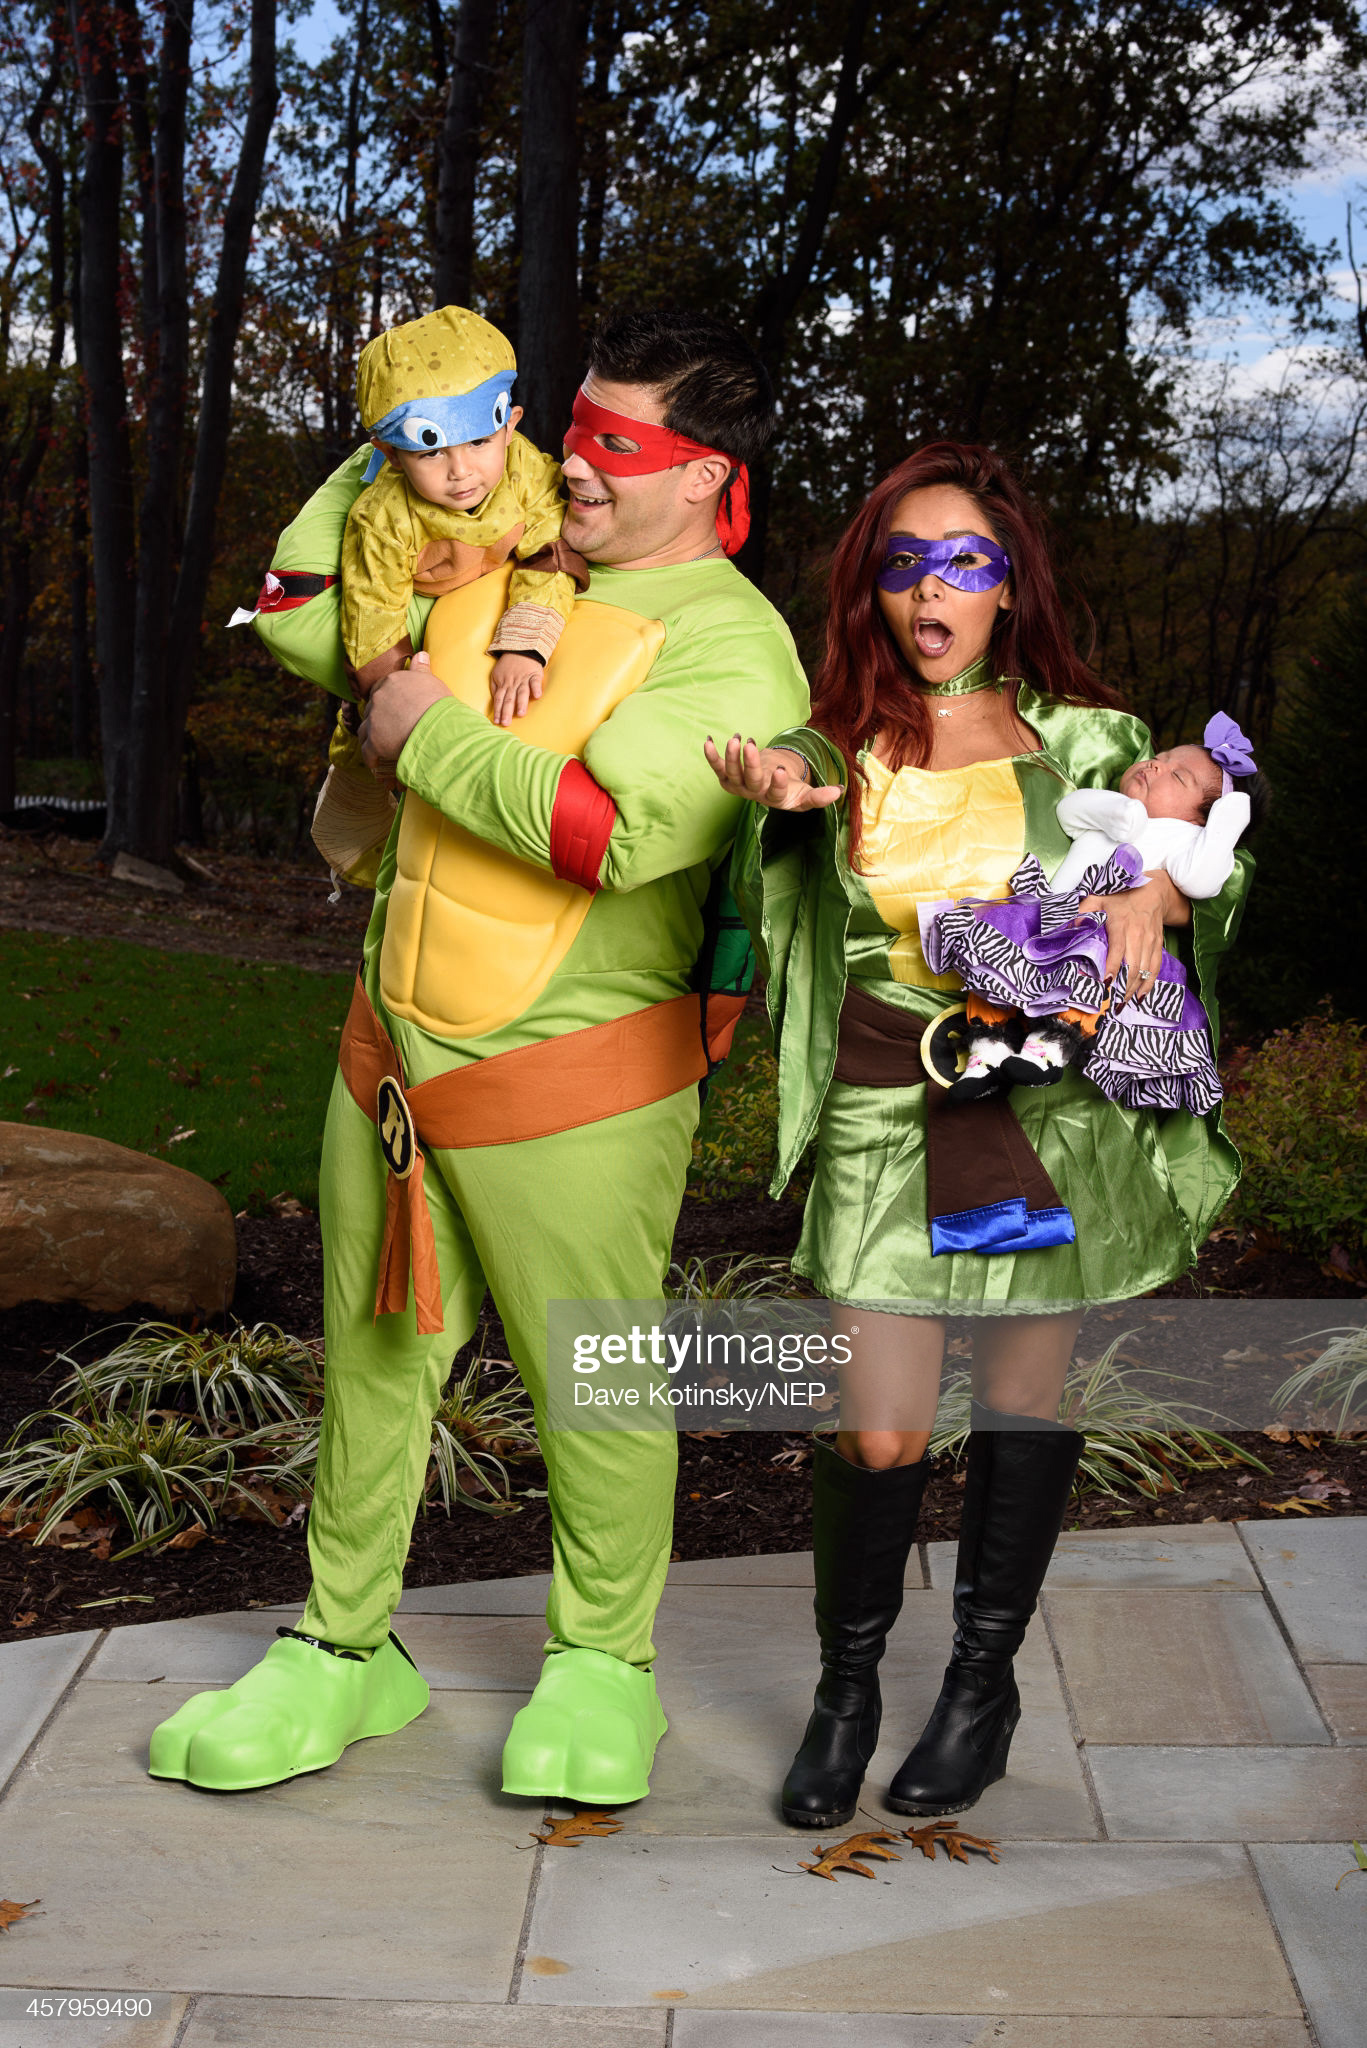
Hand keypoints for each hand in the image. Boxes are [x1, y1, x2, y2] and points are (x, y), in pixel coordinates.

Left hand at [358, 652, 448, 779]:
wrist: (439, 729)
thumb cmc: (439, 705)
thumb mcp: (431, 681)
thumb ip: (422, 668)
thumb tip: (420, 654)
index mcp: (391, 682)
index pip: (381, 690)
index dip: (386, 702)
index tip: (393, 710)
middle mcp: (378, 698)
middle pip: (371, 709)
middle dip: (377, 719)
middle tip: (388, 730)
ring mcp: (374, 720)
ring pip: (364, 730)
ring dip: (370, 738)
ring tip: (380, 748)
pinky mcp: (373, 743)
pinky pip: (367, 752)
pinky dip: (371, 759)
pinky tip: (377, 764)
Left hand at [489, 651, 544, 726]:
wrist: (520, 649)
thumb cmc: (508, 665)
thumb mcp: (496, 674)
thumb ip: (495, 688)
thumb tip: (495, 700)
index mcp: (503, 684)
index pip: (499, 699)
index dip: (498, 710)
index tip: (497, 722)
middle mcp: (513, 683)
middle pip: (509, 699)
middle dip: (507, 712)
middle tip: (506, 723)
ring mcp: (524, 679)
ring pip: (522, 692)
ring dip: (521, 703)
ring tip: (520, 714)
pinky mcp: (534, 675)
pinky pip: (535, 682)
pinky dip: (536, 688)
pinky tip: (537, 696)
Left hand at [702, 734, 843, 810]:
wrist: (772, 787)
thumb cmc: (791, 791)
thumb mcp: (806, 795)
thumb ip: (819, 796)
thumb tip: (838, 792)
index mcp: (775, 799)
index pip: (775, 794)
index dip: (777, 783)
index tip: (781, 770)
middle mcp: (755, 794)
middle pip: (751, 781)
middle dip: (750, 764)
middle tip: (750, 746)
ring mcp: (740, 786)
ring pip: (733, 774)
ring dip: (731, 757)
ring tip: (735, 739)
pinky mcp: (729, 778)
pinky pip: (718, 768)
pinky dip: (712, 756)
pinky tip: (708, 742)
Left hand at [1078, 873, 1187, 993]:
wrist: (1154, 891)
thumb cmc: (1121, 896)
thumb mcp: (1099, 897)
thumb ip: (1084, 910)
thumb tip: (1071, 925)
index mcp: (1122, 925)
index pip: (1118, 951)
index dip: (1112, 967)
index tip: (1104, 983)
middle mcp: (1138, 935)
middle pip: (1132, 966)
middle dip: (1122, 986)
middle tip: (1111, 1002)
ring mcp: (1150, 942)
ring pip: (1144, 970)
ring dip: (1133, 989)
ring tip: (1122, 1004)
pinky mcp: (1158, 946)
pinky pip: (1155, 968)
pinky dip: (1148, 984)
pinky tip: (1140, 997)